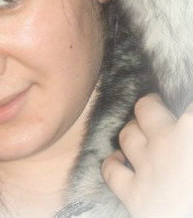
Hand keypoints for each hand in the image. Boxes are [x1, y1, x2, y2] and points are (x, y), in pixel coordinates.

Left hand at [102, 93, 192, 217]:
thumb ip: (191, 128)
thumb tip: (186, 122)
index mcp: (192, 129)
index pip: (185, 101)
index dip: (182, 104)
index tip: (180, 106)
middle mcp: (168, 142)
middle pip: (146, 107)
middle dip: (152, 103)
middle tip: (162, 107)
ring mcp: (149, 168)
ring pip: (128, 133)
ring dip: (134, 130)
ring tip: (141, 130)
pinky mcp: (136, 195)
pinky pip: (112, 171)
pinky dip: (114, 162)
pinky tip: (121, 159)